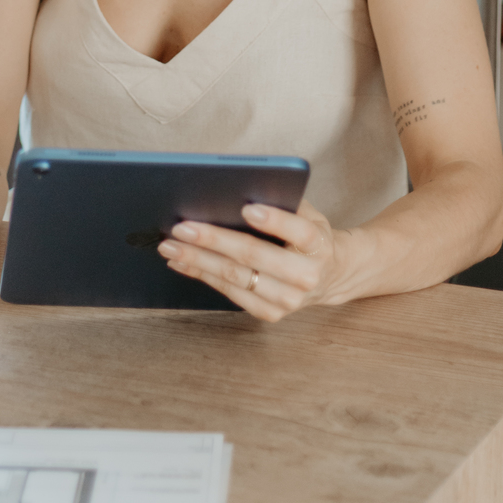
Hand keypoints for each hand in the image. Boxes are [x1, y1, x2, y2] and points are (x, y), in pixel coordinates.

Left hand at [157, 198, 342, 323]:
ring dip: (198, 260)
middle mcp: (306, 275)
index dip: (273, 220)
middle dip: (214, 240)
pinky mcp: (271, 313)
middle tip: (182, 227)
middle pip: (254, 256)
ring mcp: (288, 299)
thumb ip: (283, 201)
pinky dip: (203, 275)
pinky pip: (231, 293)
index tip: (246, 208)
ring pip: (236, 277)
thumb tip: (239, 188)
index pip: (299, 230)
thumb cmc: (309, 236)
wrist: (331, 275)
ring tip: (171, 246)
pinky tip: (183, 262)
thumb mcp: (308, 213)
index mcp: (319, 243)